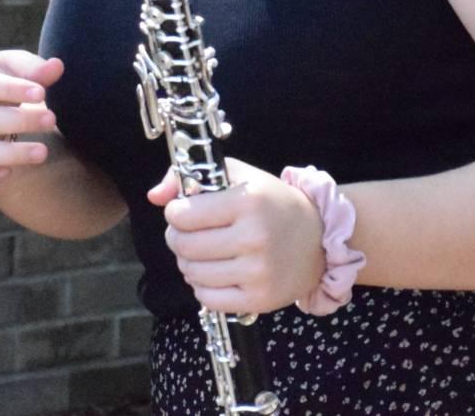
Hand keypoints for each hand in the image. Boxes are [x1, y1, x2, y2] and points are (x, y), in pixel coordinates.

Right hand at [0, 49, 58, 194]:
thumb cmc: (0, 83)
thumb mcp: (15, 69)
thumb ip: (34, 68)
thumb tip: (57, 66)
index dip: (11, 89)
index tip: (42, 94)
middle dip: (16, 121)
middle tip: (51, 120)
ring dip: (8, 154)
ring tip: (42, 152)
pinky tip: (9, 172)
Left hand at [150, 156, 324, 316]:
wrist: (319, 238)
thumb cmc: (271, 202)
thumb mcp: (236, 175)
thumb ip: (188, 177)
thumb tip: (155, 196)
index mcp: (247, 202)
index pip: (182, 214)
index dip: (175, 212)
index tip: (184, 211)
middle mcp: (254, 237)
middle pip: (183, 245)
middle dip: (176, 237)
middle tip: (188, 233)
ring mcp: (259, 272)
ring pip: (192, 273)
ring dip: (187, 262)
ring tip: (201, 252)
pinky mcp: (261, 299)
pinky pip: (208, 299)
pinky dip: (201, 287)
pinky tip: (213, 273)